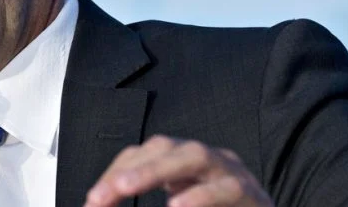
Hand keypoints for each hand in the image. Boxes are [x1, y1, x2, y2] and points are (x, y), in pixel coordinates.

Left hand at [83, 135, 272, 206]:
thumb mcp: (177, 206)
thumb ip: (148, 202)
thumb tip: (99, 205)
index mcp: (184, 164)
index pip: (144, 153)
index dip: (115, 172)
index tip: (92, 200)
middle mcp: (208, 160)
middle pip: (166, 147)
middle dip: (131, 167)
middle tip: (102, 195)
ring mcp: (233, 173)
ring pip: (197, 156)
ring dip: (156, 170)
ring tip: (125, 188)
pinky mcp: (254, 195)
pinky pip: (228, 189)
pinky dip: (199, 197)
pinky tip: (176, 206)